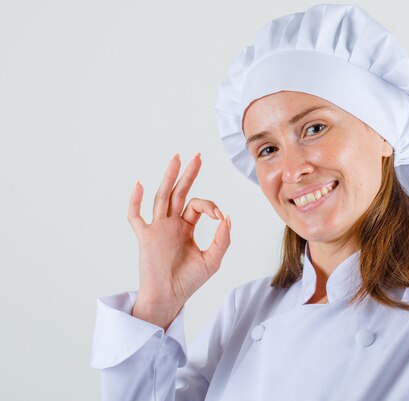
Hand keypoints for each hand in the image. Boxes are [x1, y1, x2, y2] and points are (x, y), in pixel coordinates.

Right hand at [127, 152, 230, 328]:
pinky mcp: (145, 238)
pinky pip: (136, 217)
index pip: (197, 206)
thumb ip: (222, 239)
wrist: (170, 298)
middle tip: (197, 156)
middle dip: (188, 175)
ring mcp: (157, 229)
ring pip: (162, 197)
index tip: (219, 216)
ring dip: (169, 178)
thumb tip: (227, 218)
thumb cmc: (189, 281)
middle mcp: (170, 225)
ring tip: (176, 158)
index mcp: (185, 228)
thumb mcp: (212, 260)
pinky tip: (139, 185)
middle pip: (179, 193)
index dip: (210, 206)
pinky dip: (135, 201)